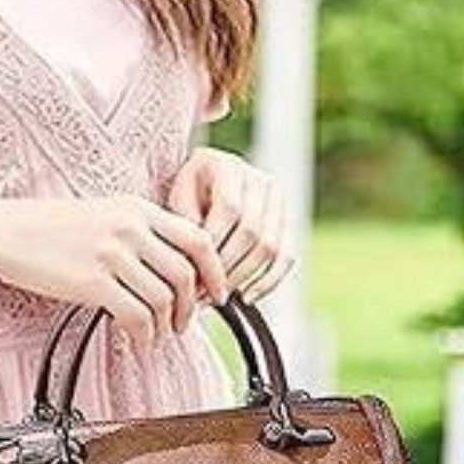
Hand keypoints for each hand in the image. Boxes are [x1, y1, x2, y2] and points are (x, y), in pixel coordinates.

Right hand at [0, 192, 232, 347]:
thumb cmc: (49, 227)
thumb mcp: (103, 214)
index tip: (217, 292)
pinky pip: (136, 316)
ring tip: (157, 336)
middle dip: (192, 306)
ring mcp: (111, 254)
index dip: (216, 271)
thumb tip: (172, 265)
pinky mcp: (91, 281)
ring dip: (166, 325)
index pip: (198, 238)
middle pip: (186, 273)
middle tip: (184, 323)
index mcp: (137, 208)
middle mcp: (129, 227)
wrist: (3, 230)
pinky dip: (144, 335)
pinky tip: (138, 340)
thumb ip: (139, 232)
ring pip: (163, 298)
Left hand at [165, 147, 293, 305]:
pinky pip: (287, 254)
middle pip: (252, 231)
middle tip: (203, 293)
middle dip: (226, 268)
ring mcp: (277, 201)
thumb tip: (198, 269)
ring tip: (218, 297)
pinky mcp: (286, 222)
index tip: (192, 276)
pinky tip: (248, 297)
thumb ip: (186, 228)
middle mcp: (260, 180)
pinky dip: (270, 280)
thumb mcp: (176, 204)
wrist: (203, 187)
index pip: (229, 209)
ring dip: (244, 277)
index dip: (212, 246)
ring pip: (270, 246)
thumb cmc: (185, 198)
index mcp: (228, 166)